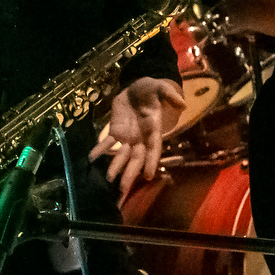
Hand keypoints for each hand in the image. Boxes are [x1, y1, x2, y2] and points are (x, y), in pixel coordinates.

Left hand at [91, 77, 184, 196]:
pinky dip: (100, 149)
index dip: (151, 162)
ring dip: (116, 166)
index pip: (153, 149)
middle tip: (123, 188)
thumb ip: (170, 94)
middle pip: (136, 158)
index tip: (149, 176)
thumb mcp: (160, 87)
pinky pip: (107, 142)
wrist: (136, 87)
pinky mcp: (115, 131)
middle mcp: (141, 137)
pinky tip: (92, 157)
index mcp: (153, 129)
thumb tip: (183, 103)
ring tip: (109, 178)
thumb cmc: (151, 89)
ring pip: (122, 155)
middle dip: (130, 172)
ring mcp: (127, 136)